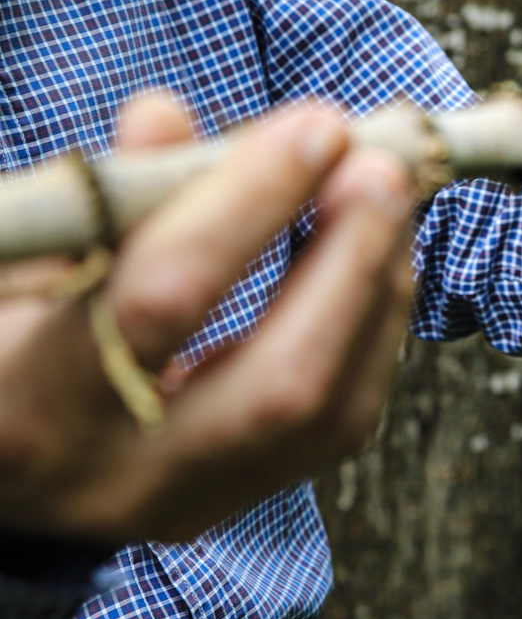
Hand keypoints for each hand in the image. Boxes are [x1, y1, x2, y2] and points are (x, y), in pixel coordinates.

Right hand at [0, 95, 416, 543]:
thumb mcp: (11, 260)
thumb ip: (89, 198)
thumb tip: (167, 116)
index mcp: (26, 400)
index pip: (163, 299)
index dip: (250, 204)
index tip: (315, 128)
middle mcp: (116, 475)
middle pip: (282, 384)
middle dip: (349, 263)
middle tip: (381, 168)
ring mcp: (186, 503)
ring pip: (331, 414)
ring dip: (376, 290)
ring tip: (387, 197)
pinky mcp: (238, 502)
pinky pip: (339, 425)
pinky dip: (373, 330)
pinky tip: (378, 257)